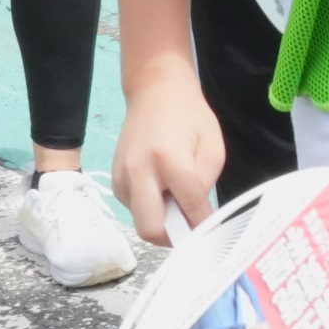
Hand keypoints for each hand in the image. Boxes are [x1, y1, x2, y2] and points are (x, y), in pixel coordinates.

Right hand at [112, 65, 226, 247]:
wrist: (155, 91)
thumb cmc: (189, 115)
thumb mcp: (212, 145)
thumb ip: (205, 183)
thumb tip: (197, 215)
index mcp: (168, 158)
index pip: (188, 206)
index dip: (203, 224)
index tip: (212, 232)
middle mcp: (139, 171)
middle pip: (151, 229)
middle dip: (174, 237)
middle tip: (190, 228)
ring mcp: (122, 178)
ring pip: (141, 223)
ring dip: (162, 222)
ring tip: (177, 202)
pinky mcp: (115, 182)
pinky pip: (134, 210)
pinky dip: (151, 209)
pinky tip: (162, 190)